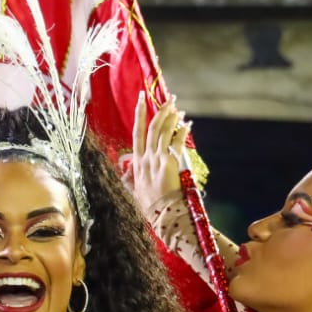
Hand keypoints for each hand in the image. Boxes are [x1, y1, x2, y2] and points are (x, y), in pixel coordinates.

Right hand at [128, 93, 191, 237]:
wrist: (163, 214)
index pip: (137, 133)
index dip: (139, 115)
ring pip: (162, 131)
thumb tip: (125, 171)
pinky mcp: (170, 162)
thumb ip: (129, 179)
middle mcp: (146, 158)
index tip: (142, 99)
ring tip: (176, 106)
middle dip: (156, 109)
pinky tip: (186, 124)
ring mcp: (157, 159)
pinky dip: (181, 130)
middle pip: (150, 127)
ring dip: (170, 117)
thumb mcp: (134, 191)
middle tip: (163, 97)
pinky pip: (176, 141)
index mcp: (137, 163)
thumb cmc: (151, 206)